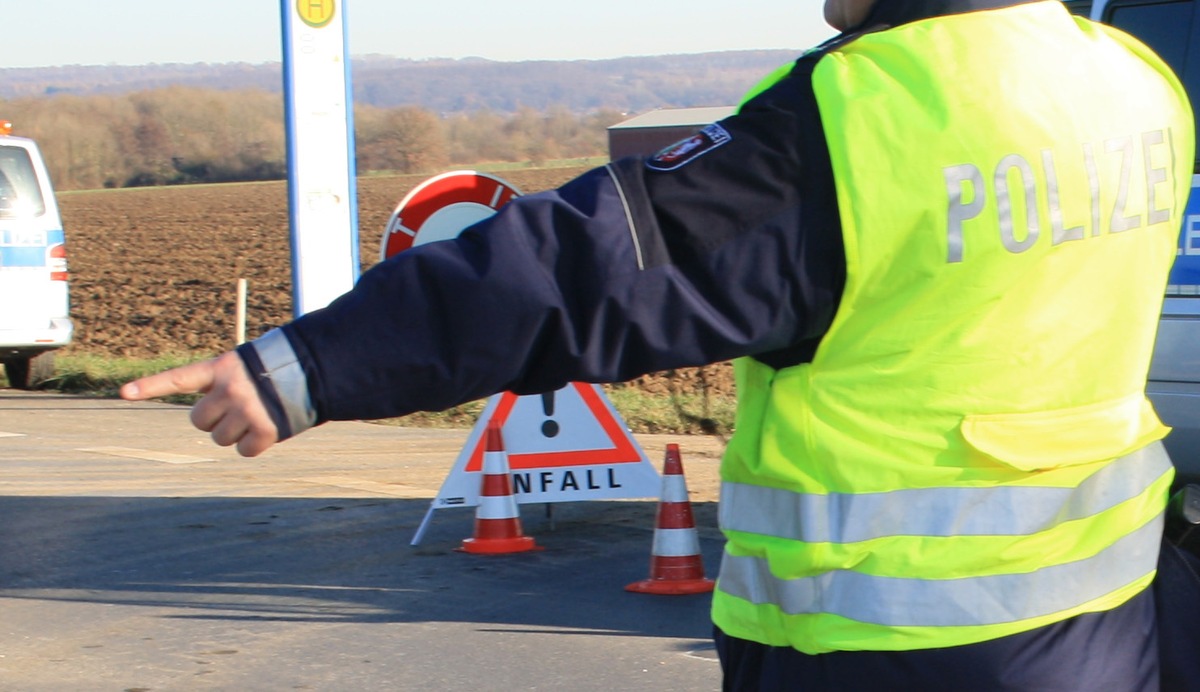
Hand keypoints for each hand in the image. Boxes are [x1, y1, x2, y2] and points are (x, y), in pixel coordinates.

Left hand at [120, 351, 278, 456]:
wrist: (318, 369)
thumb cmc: (280, 367)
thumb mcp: (247, 364)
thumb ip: (224, 382)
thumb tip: (211, 417)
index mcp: (221, 368)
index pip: (178, 379)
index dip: (149, 385)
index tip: (123, 392)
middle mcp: (230, 390)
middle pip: (198, 421)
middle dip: (213, 421)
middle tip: (234, 412)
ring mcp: (247, 411)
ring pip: (220, 439)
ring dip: (234, 434)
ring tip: (256, 417)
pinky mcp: (265, 431)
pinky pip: (245, 451)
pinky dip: (254, 446)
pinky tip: (269, 430)